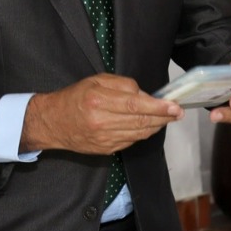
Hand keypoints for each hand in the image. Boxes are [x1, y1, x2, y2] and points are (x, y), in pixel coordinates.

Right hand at [22, 74, 181, 154]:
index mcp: (99, 100)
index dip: (159, 107)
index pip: (136, 105)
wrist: (53, 123)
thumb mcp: (96, 81)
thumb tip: (144, 95)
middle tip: (177, 112)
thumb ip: (122, 85)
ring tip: (166, 118)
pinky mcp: (106, 149)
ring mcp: (104, 139)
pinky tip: (148, 126)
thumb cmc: (74, 98)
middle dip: (164, 117)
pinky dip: (143, 133)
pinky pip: (131, 141)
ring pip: (139, 134)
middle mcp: (102, 122)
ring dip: (156, 126)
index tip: (174, 106)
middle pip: (141, 121)